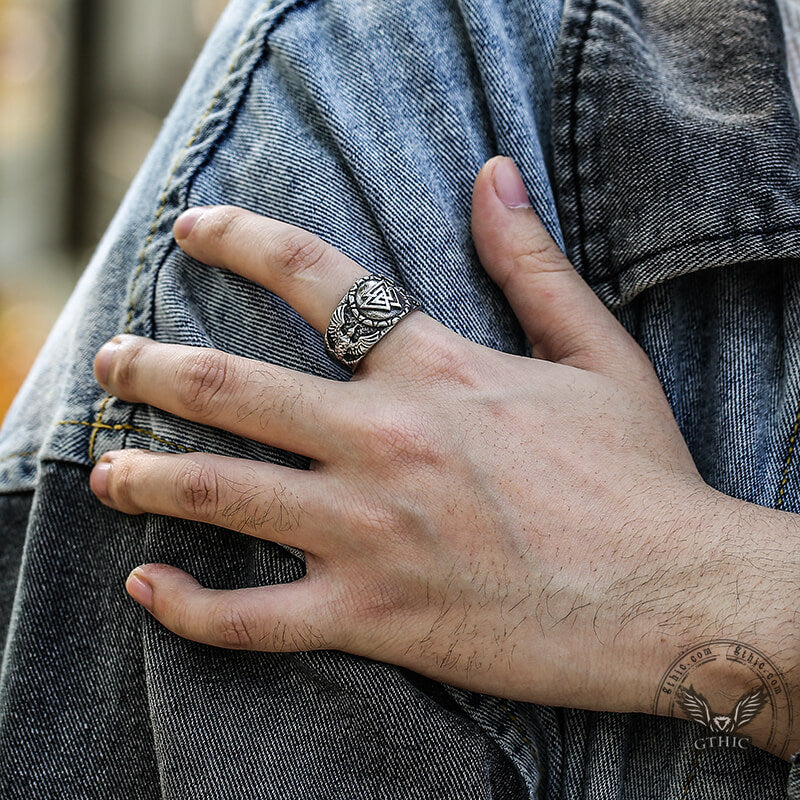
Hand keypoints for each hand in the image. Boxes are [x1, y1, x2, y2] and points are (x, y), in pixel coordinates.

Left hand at [89, 156, 721, 717]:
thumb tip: (494, 174)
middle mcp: (385, 441)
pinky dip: (189, 606)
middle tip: (110, 364)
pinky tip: (147, 586)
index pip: (315, 280)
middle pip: (230, 387)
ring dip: (144, 476)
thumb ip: (532, 262)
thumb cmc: (640, 476)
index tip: (190, 230)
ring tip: (104, 468)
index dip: (240, 241)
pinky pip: (252, 618)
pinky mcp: (375, 617)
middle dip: (151, 368)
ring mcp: (371, 533)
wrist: (674, 597)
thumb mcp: (597, 352)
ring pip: (220, 494)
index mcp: (435, 371)